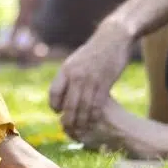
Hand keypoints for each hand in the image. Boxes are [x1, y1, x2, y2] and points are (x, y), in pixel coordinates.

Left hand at [49, 19, 134, 135]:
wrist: (113, 38)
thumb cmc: (93, 51)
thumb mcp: (75, 61)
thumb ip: (68, 77)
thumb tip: (60, 94)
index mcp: (66, 70)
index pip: (54, 93)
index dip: (55, 106)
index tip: (59, 113)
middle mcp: (76, 75)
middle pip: (69, 105)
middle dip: (68, 120)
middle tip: (69, 129)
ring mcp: (91, 79)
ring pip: (84, 108)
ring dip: (82, 121)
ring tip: (81, 129)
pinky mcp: (105, 82)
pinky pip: (98, 104)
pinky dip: (95, 115)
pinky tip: (94, 120)